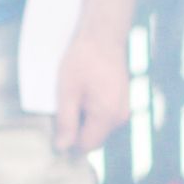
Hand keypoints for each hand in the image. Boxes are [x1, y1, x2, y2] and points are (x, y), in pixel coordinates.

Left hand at [52, 32, 128, 153]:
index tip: (60, 122)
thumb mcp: (67, 90)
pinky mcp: (123, 104)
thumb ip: (66, 121)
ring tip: (78, 96)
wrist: (104, 36)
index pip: (86, 146)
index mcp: (107, 116)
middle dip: (78, 130)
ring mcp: (124, 111)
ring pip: (99, 130)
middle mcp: (120, 118)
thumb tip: (62, 147)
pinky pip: (105, 119)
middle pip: (94, 140)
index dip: (70, 139)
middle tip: (68, 105)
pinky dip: (94, 113)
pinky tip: (88, 94)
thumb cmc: (84, 59)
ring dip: (85, 120)